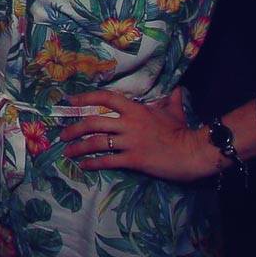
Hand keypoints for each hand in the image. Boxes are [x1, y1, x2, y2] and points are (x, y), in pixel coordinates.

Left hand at [58, 87, 220, 182]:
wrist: (193, 152)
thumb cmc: (183, 131)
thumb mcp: (174, 111)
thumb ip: (170, 100)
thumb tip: (176, 90)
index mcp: (136, 109)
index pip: (105, 98)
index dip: (85, 98)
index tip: (70, 101)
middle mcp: (129, 124)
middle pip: (93, 122)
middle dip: (74, 128)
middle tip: (62, 134)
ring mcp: (130, 142)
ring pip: (97, 142)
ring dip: (78, 147)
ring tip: (67, 152)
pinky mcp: (134, 160)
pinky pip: (108, 161)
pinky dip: (93, 164)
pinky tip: (84, 166)